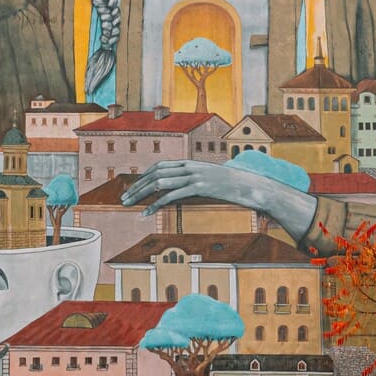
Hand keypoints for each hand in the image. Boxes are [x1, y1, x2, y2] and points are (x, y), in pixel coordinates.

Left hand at [120, 159, 315, 243]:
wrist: (252, 186)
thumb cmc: (232, 186)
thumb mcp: (210, 181)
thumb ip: (196, 182)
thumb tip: (185, 190)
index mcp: (191, 163)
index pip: (160, 166)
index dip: (144, 176)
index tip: (134, 187)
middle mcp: (189, 166)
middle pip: (155, 173)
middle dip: (137, 186)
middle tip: (123, 198)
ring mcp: (194, 176)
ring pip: (159, 183)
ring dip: (140, 194)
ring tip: (129, 205)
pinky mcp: (198, 187)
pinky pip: (170, 196)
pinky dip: (154, 204)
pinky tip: (146, 213)